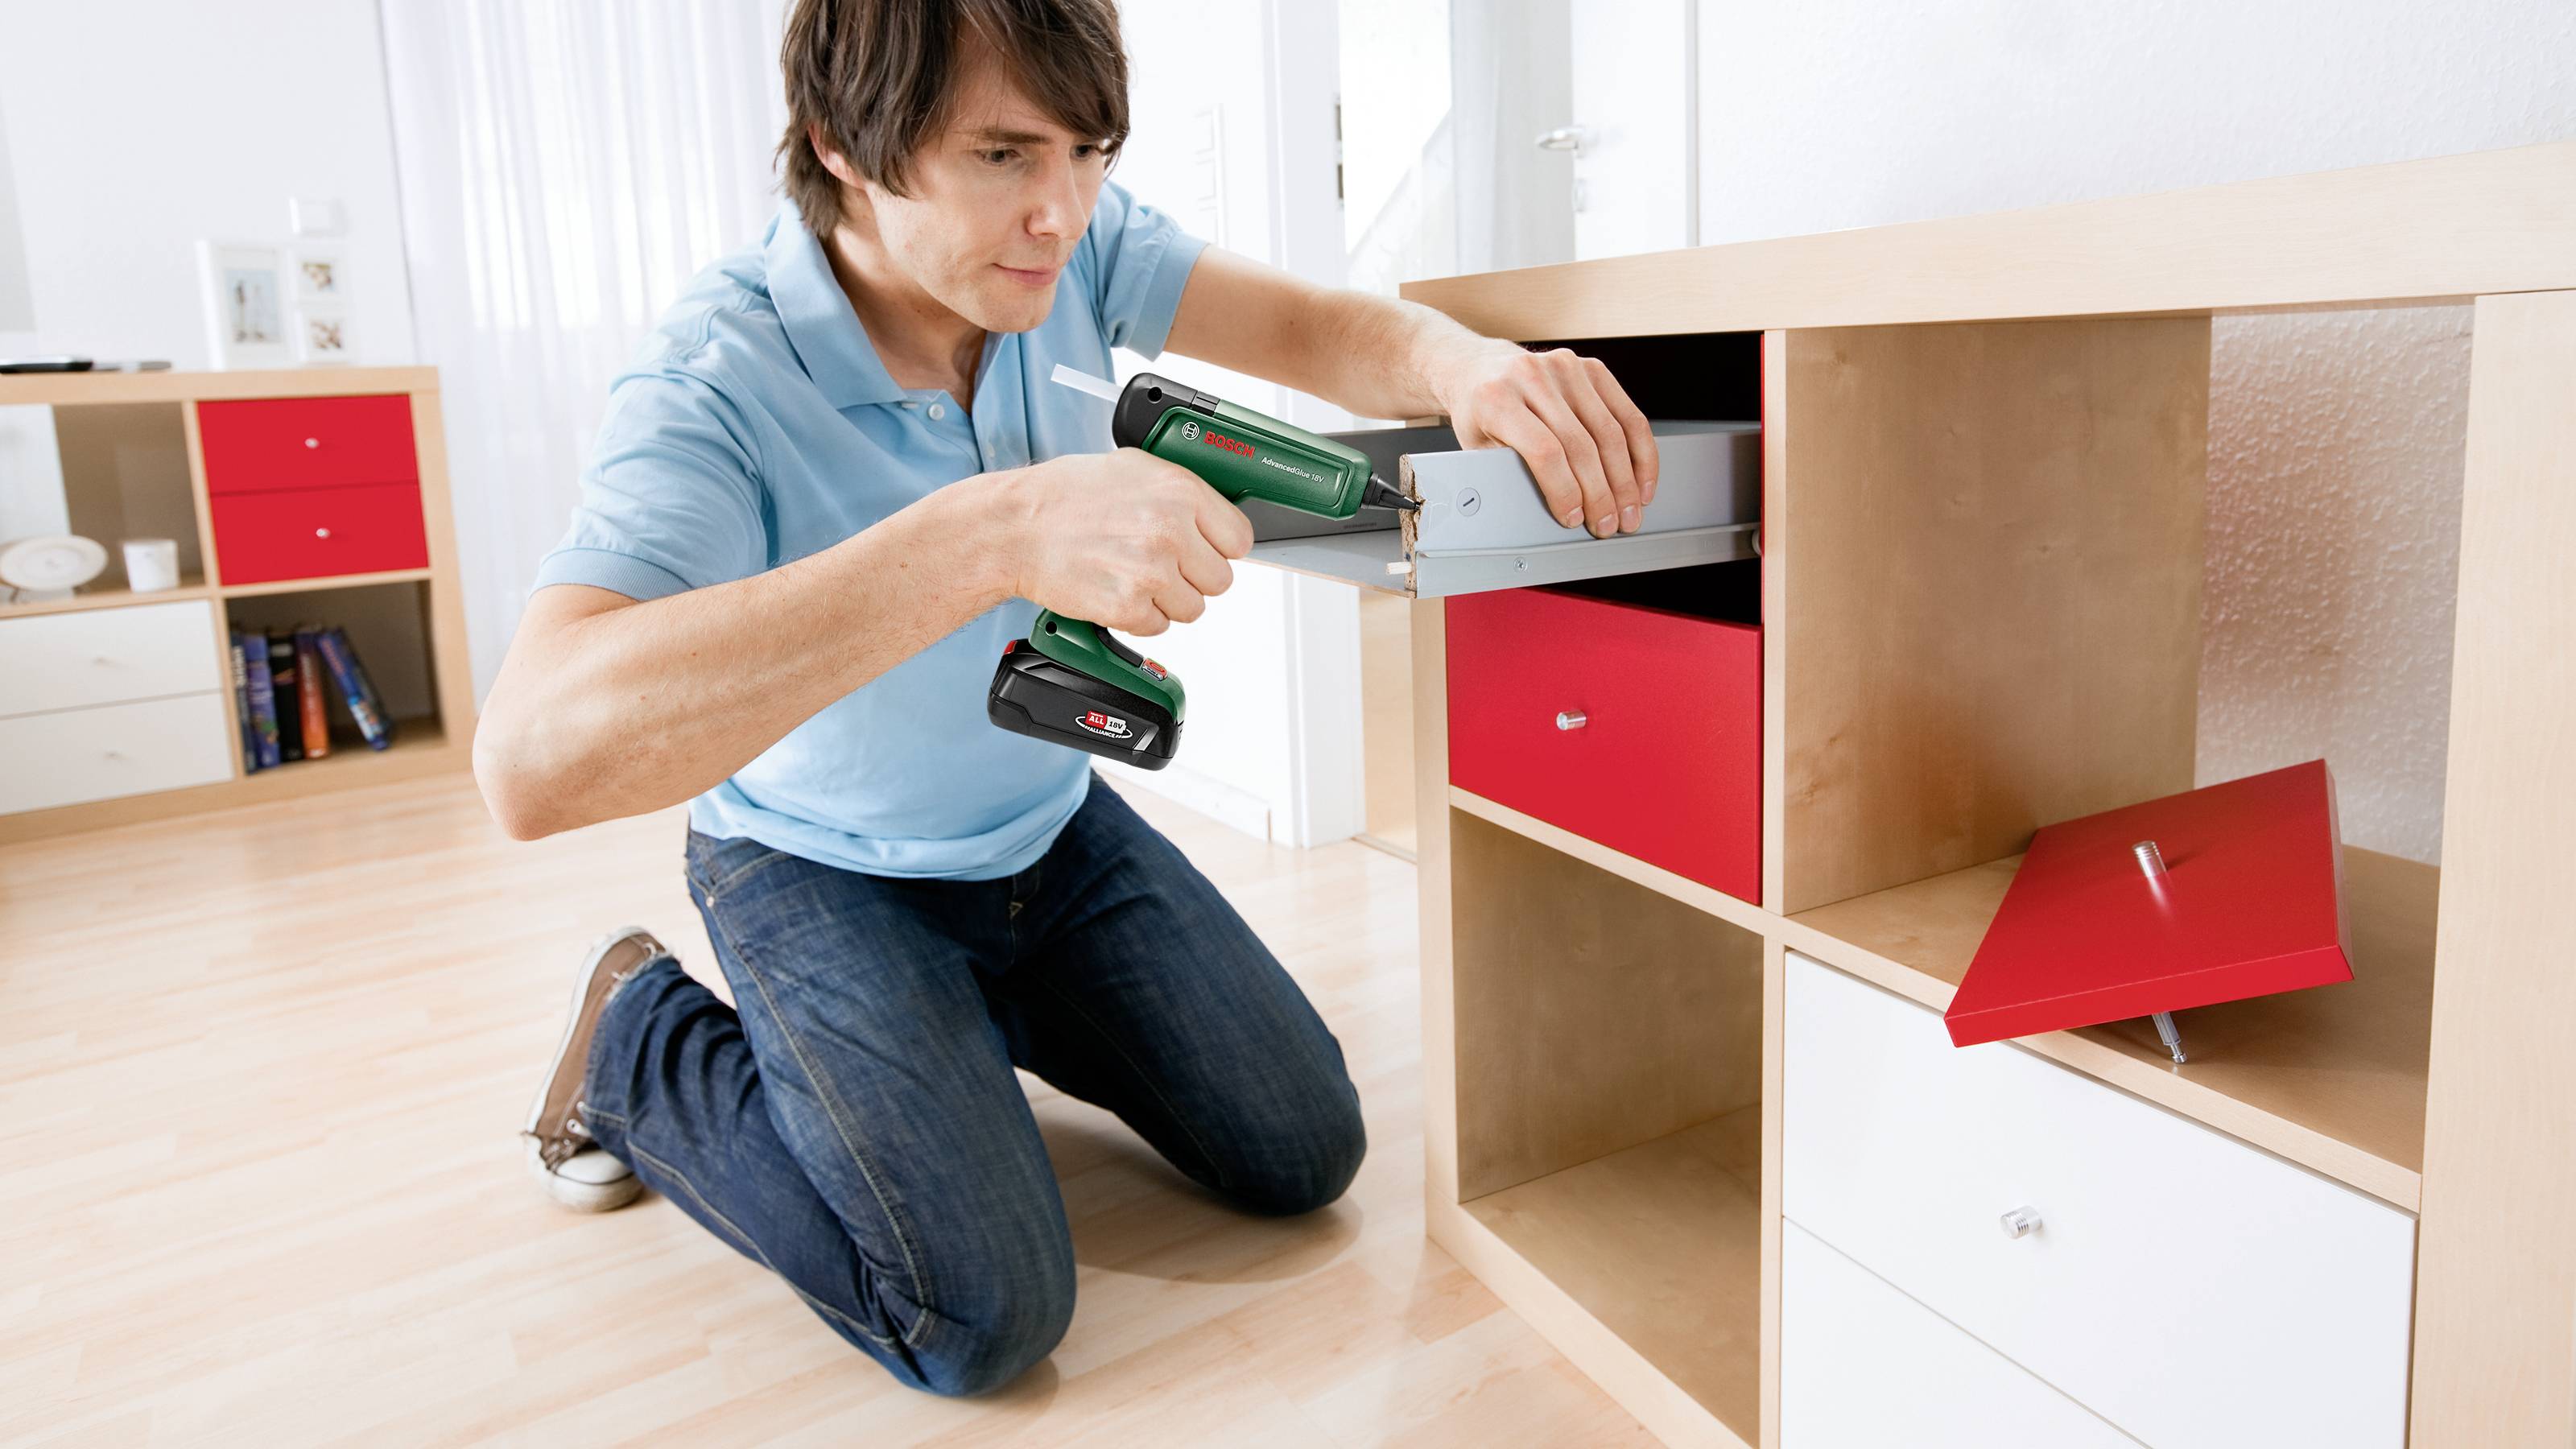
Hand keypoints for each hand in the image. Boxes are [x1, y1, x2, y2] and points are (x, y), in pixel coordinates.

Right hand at [1000, 448, 1253, 635]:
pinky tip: (1113, 588)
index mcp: (1181, 492)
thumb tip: (1214, 517)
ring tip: (1130, 575)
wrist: (1016, 527)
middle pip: (1219, 581)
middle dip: (1191, 577)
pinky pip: (1157, 626)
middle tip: (1157, 565)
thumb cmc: (1066, 496)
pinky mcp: (1128, 606)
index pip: (1239, 540)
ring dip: (1165, 600)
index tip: (1201, 551)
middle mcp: (1171, 530)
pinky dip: (1137, 616)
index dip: (1217, 548)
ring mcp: (1151, 571)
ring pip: (1192, 609)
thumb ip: (1181, 493)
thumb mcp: (1133, 469)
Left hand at [1434, 341, 1658, 537]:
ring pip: (1611, 433)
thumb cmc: (1480, 412)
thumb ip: (1507, 472)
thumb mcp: (1478, 446)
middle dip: (1601, 494)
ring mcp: (1566, 368)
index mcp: (1498, 398)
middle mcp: (1533, 377)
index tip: (1574, 518)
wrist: (1481, 368)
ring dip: (1626, 480)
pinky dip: (1640, 452)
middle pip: (1581, 445)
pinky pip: (1628, 415)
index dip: (1565, 490)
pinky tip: (1641, 479)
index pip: (1544, 451)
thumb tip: (1541, 513)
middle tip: (1609, 525)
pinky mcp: (1592, 368)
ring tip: (1629, 510)